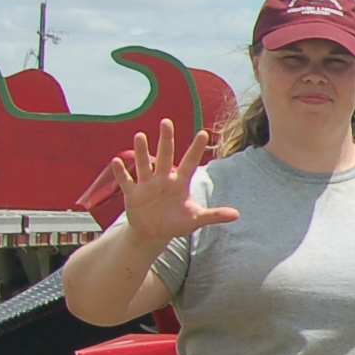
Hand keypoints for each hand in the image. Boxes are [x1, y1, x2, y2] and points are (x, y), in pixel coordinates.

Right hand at [110, 120, 239, 245]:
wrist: (154, 233)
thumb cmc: (176, 222)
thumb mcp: (195, 219)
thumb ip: (214, 215)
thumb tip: (237, 215)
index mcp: (180, 182)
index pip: (190, 162)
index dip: (196, 149)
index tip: (203, 133)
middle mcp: (163, 179)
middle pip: (165, 156)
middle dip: (166, 140)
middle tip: (166, 121)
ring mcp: (147, 185)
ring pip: (144, 164)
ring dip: (141, 151)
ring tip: (140, 136)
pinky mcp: (132, 194)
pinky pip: (126, 181)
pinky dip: (121, 173)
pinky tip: (117, 161)